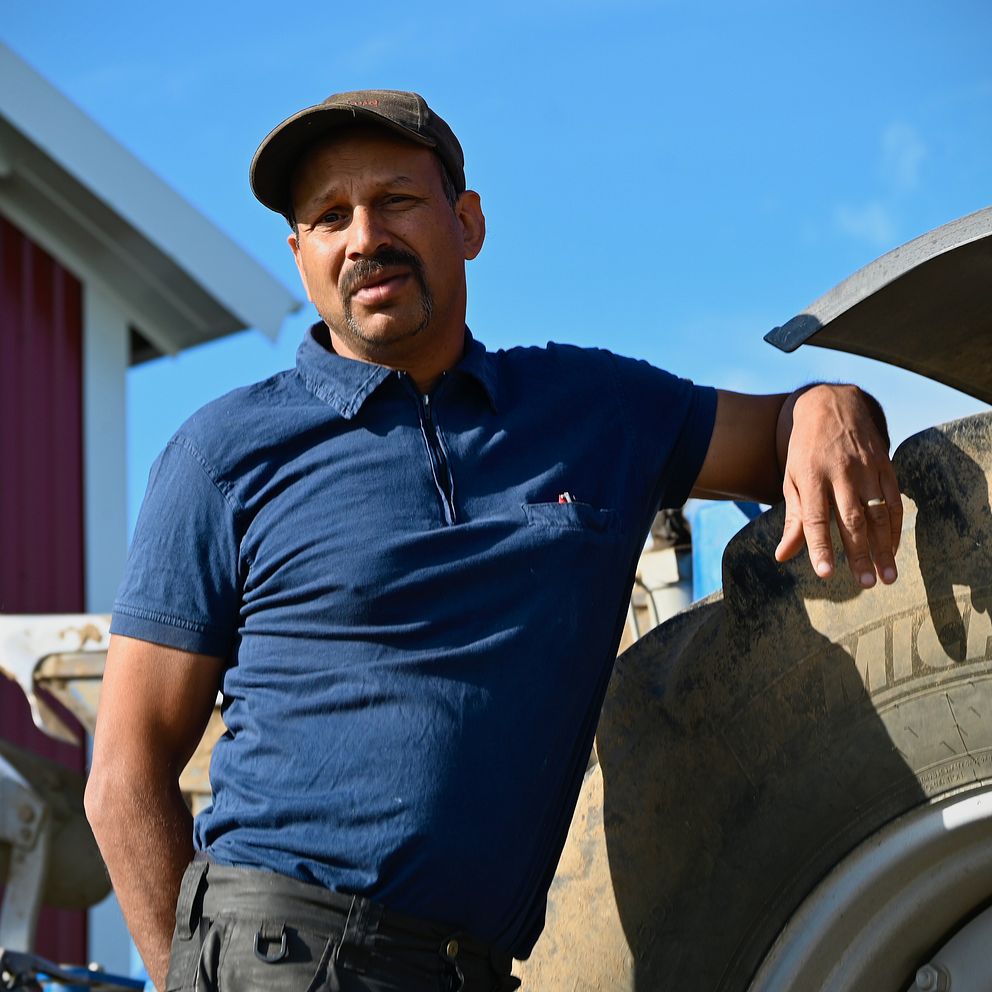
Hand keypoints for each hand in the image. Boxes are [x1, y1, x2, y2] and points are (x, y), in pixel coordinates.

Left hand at [774, 384, 902, 586]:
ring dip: (884, 547)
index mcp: (810, 477)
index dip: (820, 546)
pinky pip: (894, 501)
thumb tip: (783, 556)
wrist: (832, 406)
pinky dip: (895, 528)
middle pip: (851, 519)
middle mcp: (840, 473)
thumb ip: (794, 519)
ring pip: (878, 514)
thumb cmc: (806, 452)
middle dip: (859, 553)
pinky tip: (894, 549)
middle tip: (865, 583)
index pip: (815, 518)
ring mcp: (866, 468)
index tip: (826, 573)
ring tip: (886, 576)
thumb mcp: (792, 480)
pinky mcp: (886, 465)